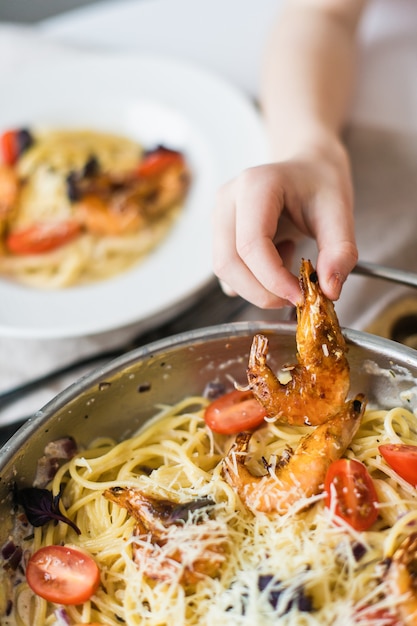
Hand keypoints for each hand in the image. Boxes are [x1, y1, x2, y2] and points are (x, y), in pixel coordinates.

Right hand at [212, 145, 357, 306]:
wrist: (306, 167)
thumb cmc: (320, 183)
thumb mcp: (341, 211)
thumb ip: (340, 251)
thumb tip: (329, 291)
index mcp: (255, 185)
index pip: (251, 245)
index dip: (273, 279)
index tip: (301, 296)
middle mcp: (228, 199)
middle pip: (228, 263)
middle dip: (262, 291)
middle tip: (296, 295)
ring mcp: (219, 216)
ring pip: (224, 271)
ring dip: (258, 286)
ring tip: (290, 259)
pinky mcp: (219, 234)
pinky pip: (227, 272)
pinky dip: (253, 280)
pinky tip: (276, 257)